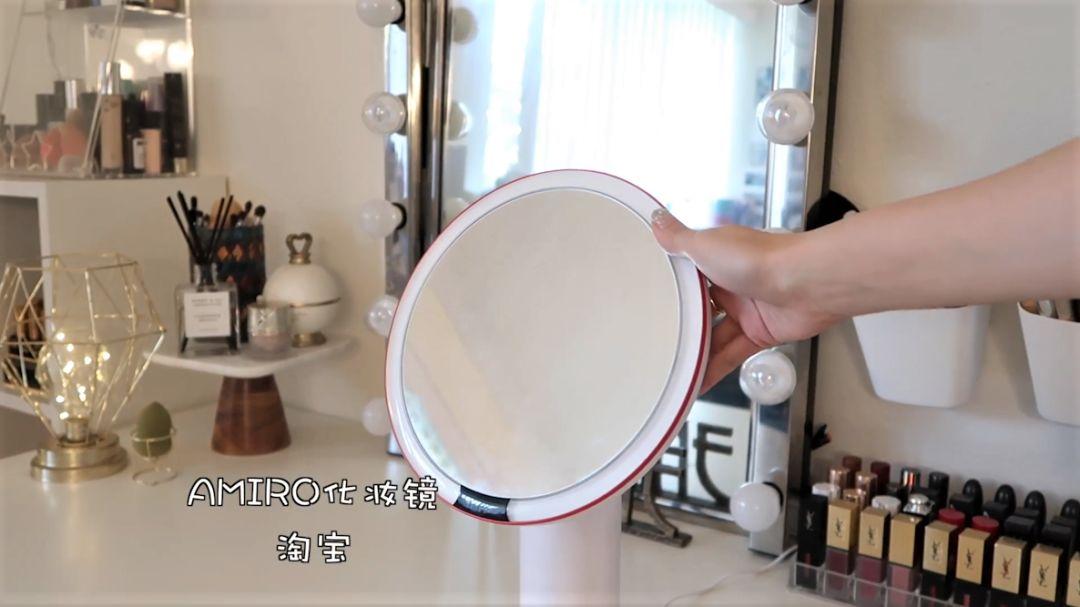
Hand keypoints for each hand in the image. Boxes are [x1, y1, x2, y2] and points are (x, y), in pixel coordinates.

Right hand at [651, 209, 839, 390]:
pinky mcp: (759, 333)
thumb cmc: (760, 257)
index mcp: (716, 259)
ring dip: (695, 353)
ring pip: (712, 336)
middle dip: (679, 326)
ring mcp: (746, 310)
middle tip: (654, 342)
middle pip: (698, 311)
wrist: (804, 282)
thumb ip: (678, 238)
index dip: (667, 291)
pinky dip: (714, 369)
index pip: (685, 277)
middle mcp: (731, 284)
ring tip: (670, 368)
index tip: (647, 304)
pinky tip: (698, 381)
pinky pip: (731, 354)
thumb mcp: (706, 244)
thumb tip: (657, 220)